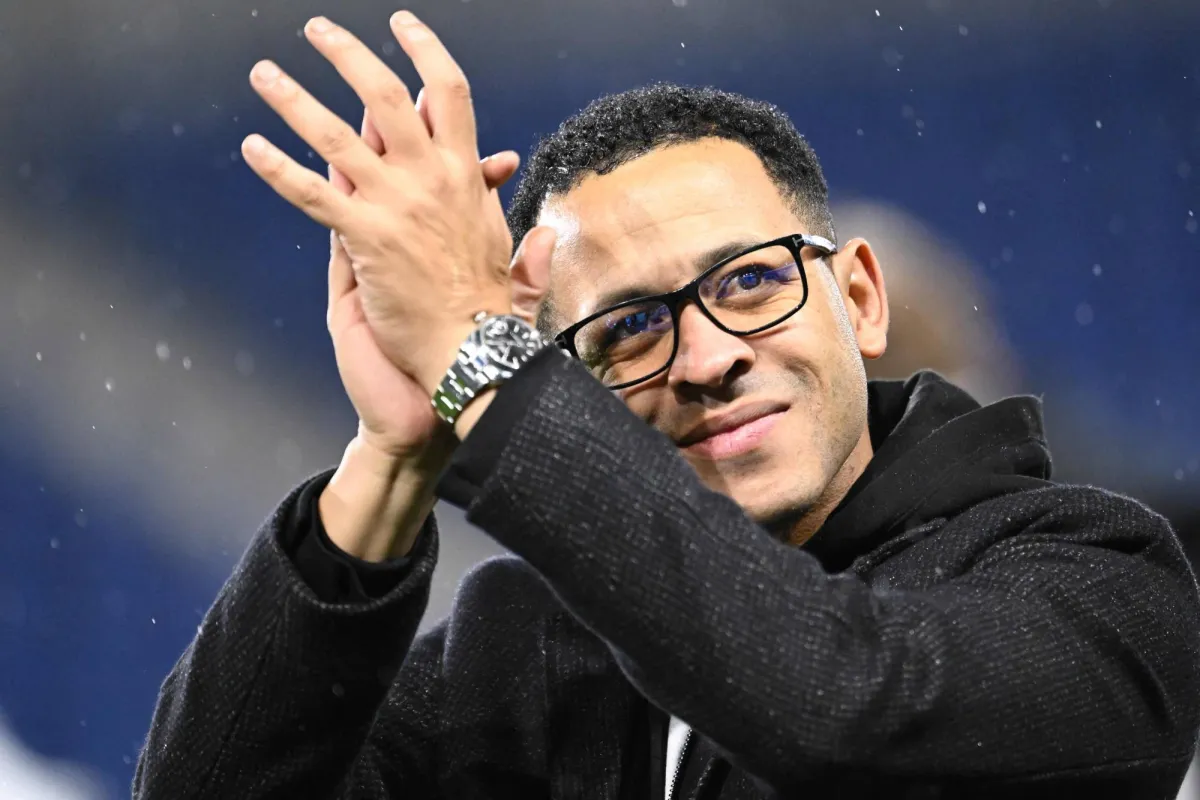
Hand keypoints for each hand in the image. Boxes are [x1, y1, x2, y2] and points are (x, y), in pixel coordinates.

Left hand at [241, 11, 532, 396]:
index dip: (424, 51)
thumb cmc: (485, 305)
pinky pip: (314, 195)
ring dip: (295, 99)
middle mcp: (431, 179)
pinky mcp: (366, 239)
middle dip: (347, 55)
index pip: (447, 93)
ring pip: (337, 137)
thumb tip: (517, 185)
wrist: (472, 350)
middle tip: (318, 31)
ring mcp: (396, 206)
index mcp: (463, 175)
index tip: (402, 26)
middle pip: (386, 96)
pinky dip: (280, 170)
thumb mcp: (501, 244)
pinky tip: (253, 148)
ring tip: (264, 75)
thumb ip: (497, 205)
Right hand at [315, 110, 536, 561]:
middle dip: (406, 136)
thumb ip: (521, 274)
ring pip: (358, 195)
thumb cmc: (455, 362)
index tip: (493, 147)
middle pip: (400, 181)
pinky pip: (328, 235)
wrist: (424, 415)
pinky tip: (297, 162)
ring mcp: (370, 266)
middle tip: (412, 96)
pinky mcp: (348, 291)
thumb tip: (547, 236)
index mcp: (436, 253)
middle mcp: (401, 250)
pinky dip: (309, 195)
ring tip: (353, 109)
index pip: (449, 195)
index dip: (468, 164)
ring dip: (351, 148)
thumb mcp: (497, 313)